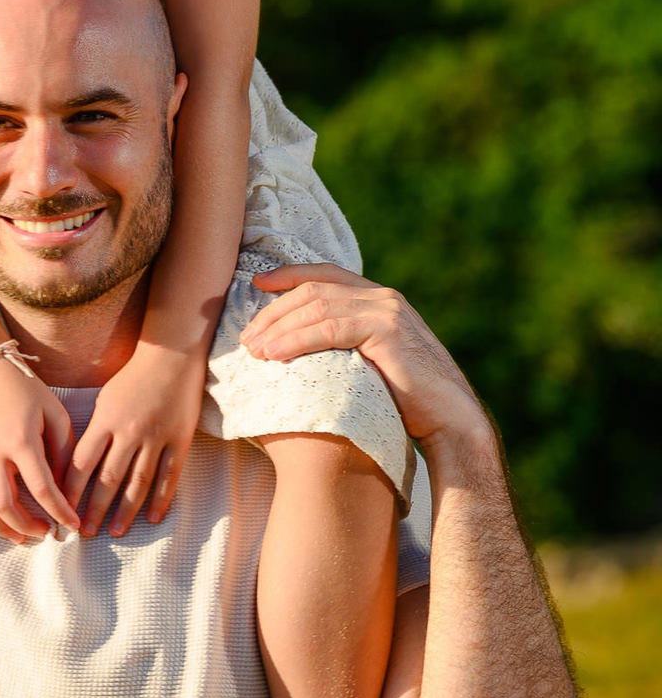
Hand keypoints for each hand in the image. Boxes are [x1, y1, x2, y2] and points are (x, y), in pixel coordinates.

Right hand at [0, 359, 79, 544]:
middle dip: (28, 527)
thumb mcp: (55, 414)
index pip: (42, 489)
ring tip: (19, 536)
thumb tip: (68, 487)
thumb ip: (64, 451)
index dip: (60, 512)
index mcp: (21, 441)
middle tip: (45, 532)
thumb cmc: (26, 389)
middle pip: (6, 505)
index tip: (71, 526)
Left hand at [63, 346, 203, 537]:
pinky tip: (152, 518)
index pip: (82, 463)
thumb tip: (79, 465)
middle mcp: (128, 432)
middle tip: (85, 533)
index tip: (62, 510)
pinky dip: (161, 499)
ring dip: (125, 511)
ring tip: (115, 532)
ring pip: (138, 482)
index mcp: (105, 420)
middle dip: (94, 509)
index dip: (70, 491)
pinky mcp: (179, 440)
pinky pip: (169, 476)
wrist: (171, 356)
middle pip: (108, 479)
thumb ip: (95, 432)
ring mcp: (156, 437)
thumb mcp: (104, 400)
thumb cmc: (132, 378)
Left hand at [240, 264, 490, 447]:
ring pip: (317, 306)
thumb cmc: (408, 403)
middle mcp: (383, 297)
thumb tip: (301, 348)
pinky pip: (329, 329)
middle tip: (247, 337)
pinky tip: (275, 354)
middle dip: (274, 311)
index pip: (324, 274)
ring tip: (253, 349)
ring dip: (279, 328)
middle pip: (313, 290)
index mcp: (379, 299)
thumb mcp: (371, 363)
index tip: (256, 284)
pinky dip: (296, 340)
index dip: (287, 276)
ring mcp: (387, 310)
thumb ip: (346, 345)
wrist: (451, 422)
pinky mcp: (387, 329)